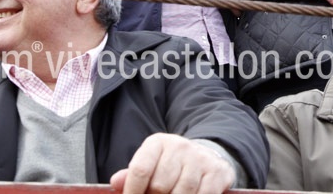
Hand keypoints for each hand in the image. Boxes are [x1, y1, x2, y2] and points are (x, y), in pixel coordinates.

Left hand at [110, 134, 234, 193]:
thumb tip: (116, 182)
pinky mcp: (217, 172)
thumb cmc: (170, 166)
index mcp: (158, 143)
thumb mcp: (150, 164)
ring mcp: (200, 159)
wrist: (205, 156)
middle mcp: (180, 147)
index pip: (140, 170)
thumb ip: (133, 175)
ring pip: (181, 193)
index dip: (132, 192)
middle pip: (160, 186)